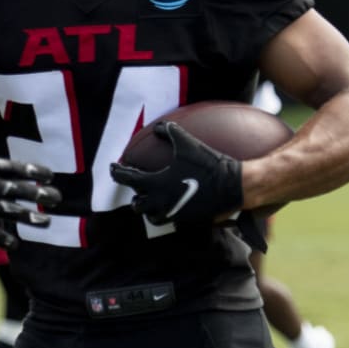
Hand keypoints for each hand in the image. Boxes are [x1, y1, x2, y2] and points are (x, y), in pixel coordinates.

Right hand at [0, 112, 61, 249]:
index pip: (16, 168)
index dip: (35, 171)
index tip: (50, 176)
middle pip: (22, 191)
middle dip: (41, 195)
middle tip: (57, 198)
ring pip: (14, 213)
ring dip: (32, 218)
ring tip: (47, 223)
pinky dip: (6, 241)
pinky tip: (16, 246)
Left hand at [109, 120, 243, 227]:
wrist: (234, 186)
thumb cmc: (209, 164)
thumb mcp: (188, 143)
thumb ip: (170, 132)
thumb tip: (158, 126)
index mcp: (157, 184)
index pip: (128, 179)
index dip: (117, 172)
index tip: (114, 168)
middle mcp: (162, 202)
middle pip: (137, 205)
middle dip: (135, 196)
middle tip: (136, 186)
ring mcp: (175, 213)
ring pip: (152, 217)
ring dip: (148, 209)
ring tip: (151, 199)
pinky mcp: (188, 220)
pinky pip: (170, 220)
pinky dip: (166, 214)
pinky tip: (171, 204)